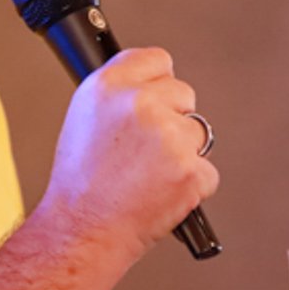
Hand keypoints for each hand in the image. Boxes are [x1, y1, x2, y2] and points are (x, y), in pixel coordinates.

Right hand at [38, 47, 217, 258]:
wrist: (84, 229)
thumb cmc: (80, 184)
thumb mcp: (83, 119)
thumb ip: (118, 93)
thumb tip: (150, 85)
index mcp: (108, 87)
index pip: (156, 60)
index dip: (158, 82)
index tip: (155, 98)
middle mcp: (138, 104)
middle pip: (184, 94)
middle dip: (173, 119)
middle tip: (145, 150)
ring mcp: (168, 136)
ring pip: (199, 134)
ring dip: (183, 154)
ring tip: (148, 176)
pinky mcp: (191, 169)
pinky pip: (207, 170)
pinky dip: (191, 185)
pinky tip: (161, 192)